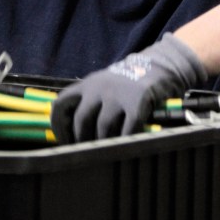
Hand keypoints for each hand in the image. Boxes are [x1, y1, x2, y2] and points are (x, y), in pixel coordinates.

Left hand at [51, 33, 206, 142]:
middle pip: (81, 120)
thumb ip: (89, 103)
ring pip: (103, 128)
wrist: (160, 66)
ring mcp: (118, 95)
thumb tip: (73, 134)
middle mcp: (98, 88)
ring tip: (107, 153)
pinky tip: (126, 148)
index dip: (59, 127)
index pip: (60, 105)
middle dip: (82, 140)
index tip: (64, 142)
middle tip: (86, 153)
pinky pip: (127, 129)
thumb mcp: (103, 86)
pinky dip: (125, 142)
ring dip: (104, 144)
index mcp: (86, 84)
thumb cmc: (128, 84)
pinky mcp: (137, 102)